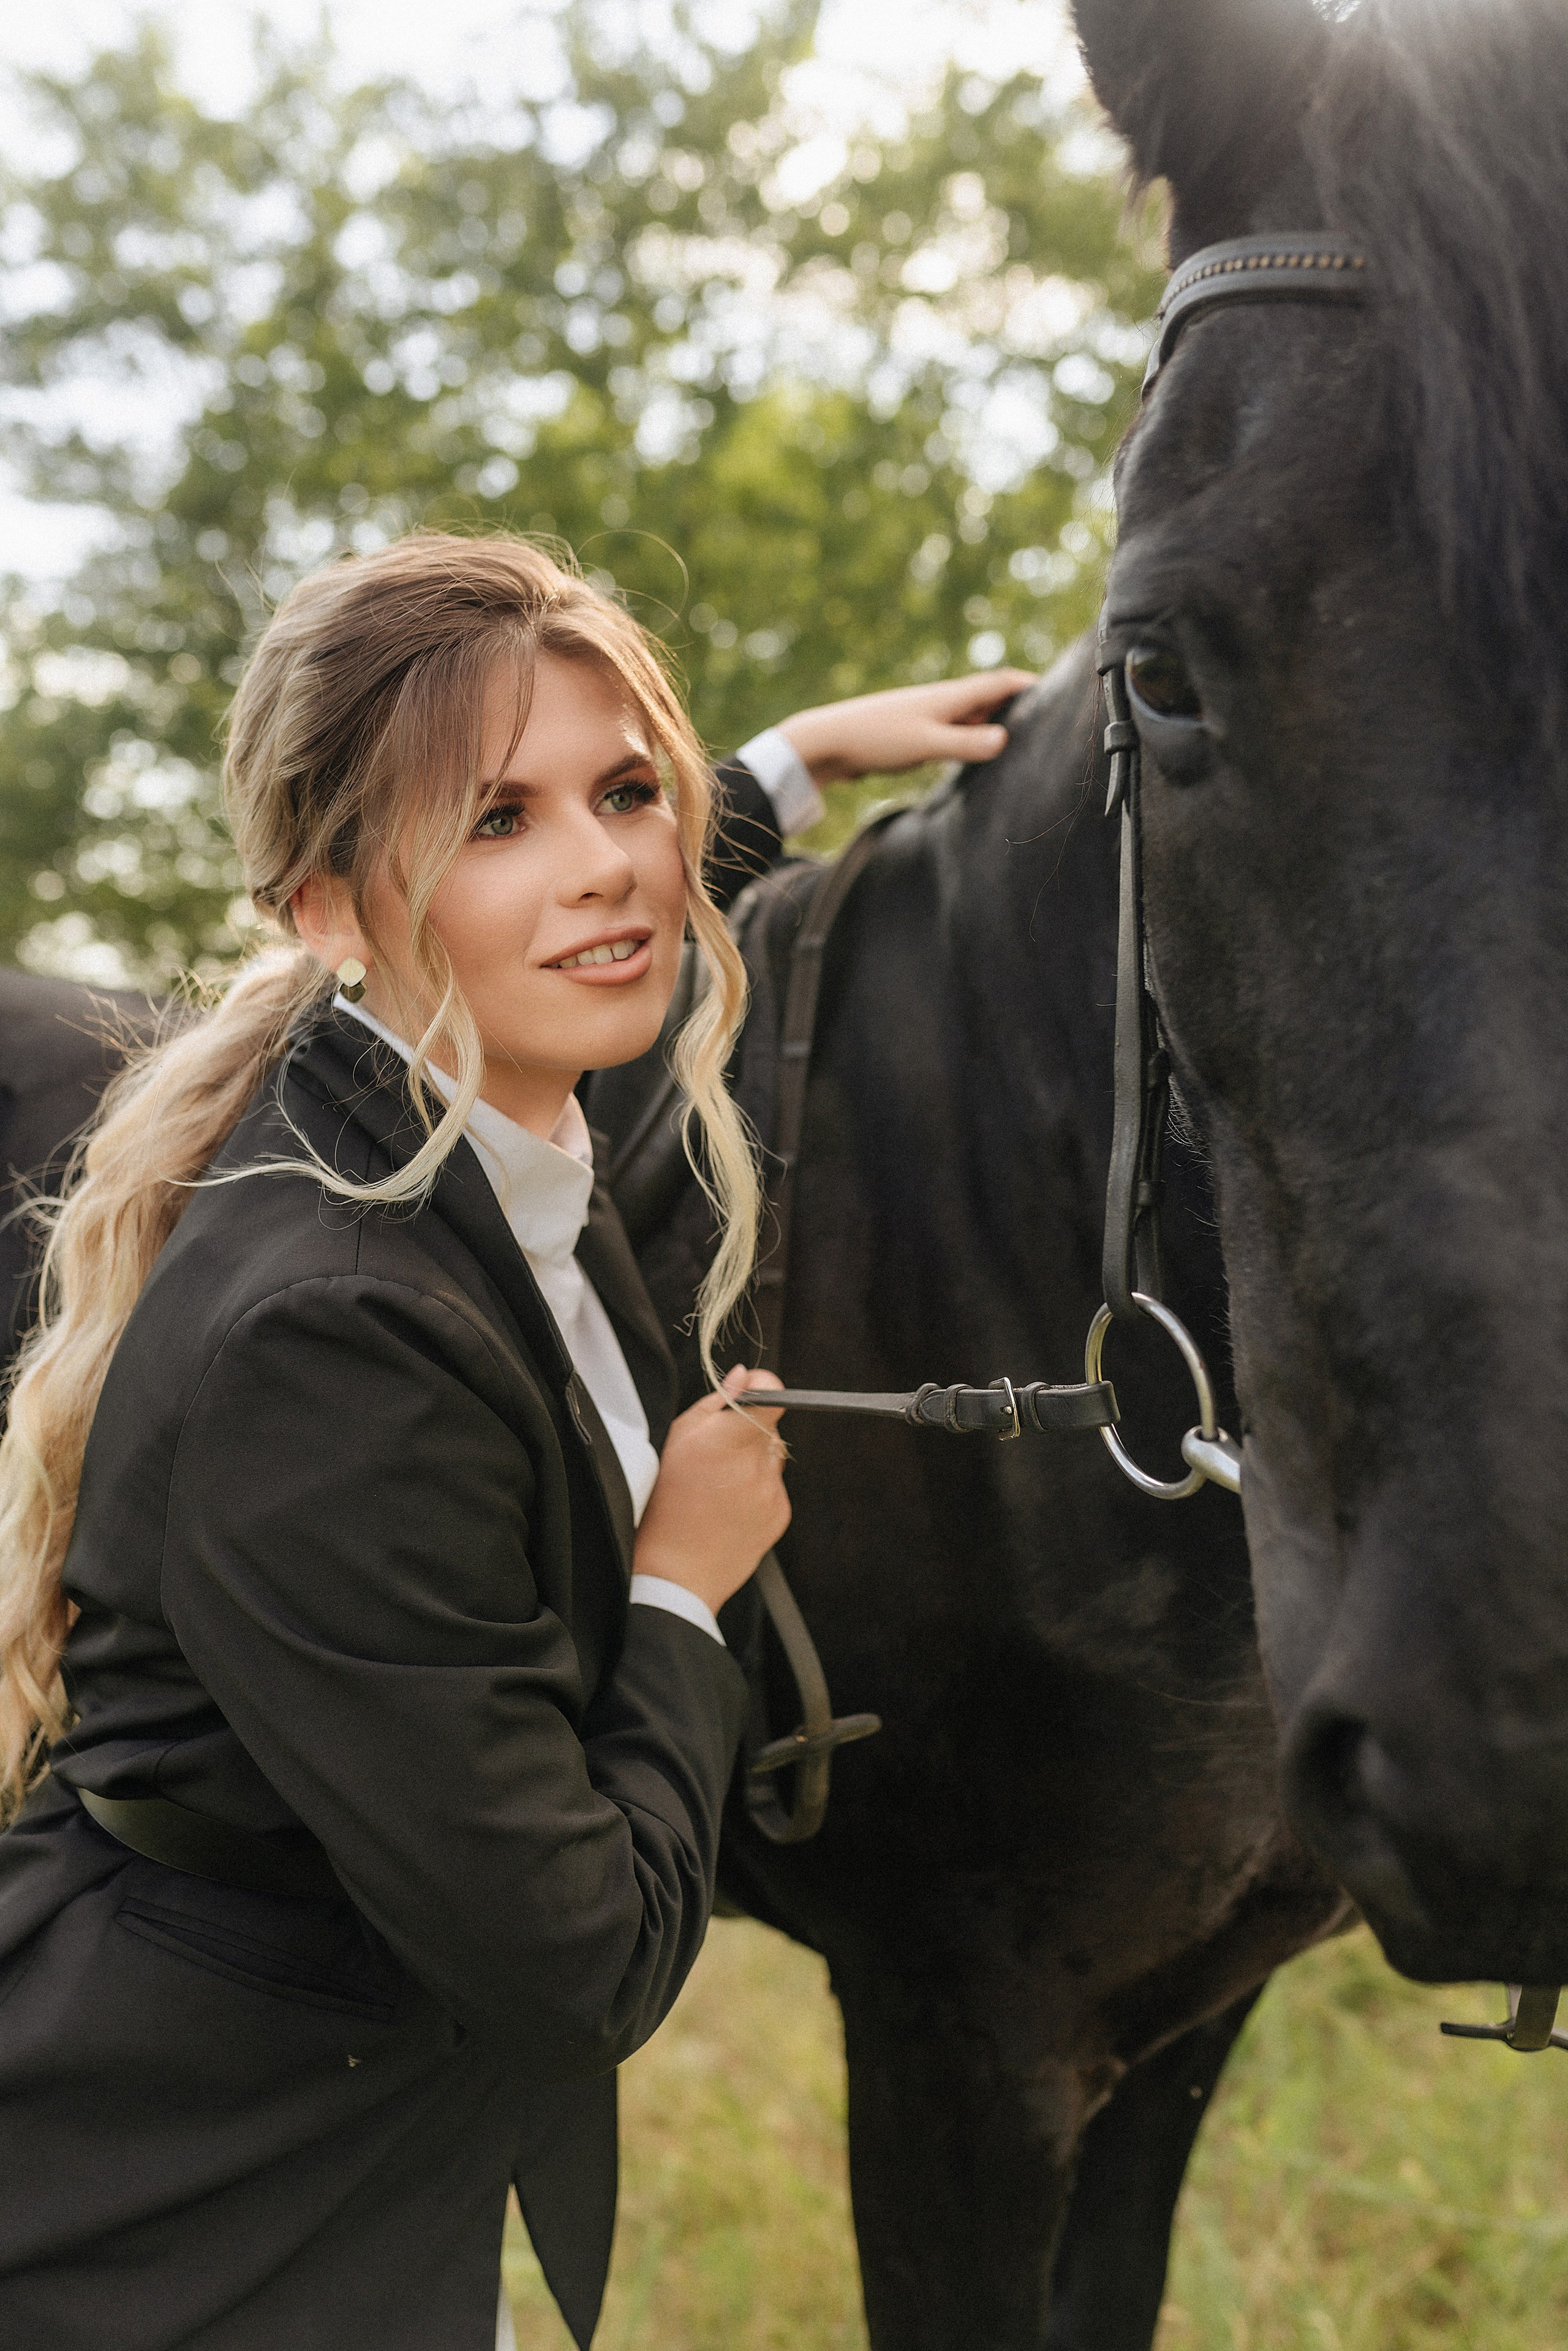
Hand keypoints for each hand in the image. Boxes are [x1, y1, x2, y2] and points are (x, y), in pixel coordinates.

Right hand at [633, 1366, 789, 1614]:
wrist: (674, 1573)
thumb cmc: (663, 1505)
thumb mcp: (674, 1442)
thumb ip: (716, 1403)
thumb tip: (744, 1376)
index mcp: (726, 1439)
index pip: (773, 1394)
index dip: (764, 1389)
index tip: (752, 1396)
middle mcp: (755, 1463)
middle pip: (770, 1426)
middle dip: (750, 1432)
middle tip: (717, 1456)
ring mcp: (771, 1491)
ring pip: (773, 1457)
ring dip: (754, 1461)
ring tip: (719, 1485)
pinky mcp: (781, 1514)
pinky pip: (775, 1486)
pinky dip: (758, 1490)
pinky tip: (730, 1507)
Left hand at [776, 670, 1035, 785]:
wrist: (826, 741)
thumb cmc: (876, 738)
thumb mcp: (927, 744)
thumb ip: (966, 744)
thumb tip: (1005, 739)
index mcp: (950, 697)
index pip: (1000, 683)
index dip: (1029, 684)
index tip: (1059, 689)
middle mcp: (941, 700)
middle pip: (989, 697)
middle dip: (1016, 705)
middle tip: (1046, 720)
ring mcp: (926, 715)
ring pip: (970, 715)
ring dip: (993, 724)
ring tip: (1018, 740)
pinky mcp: (912, 733)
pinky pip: (952, 731)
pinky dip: (969, 738)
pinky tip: (972, 754)